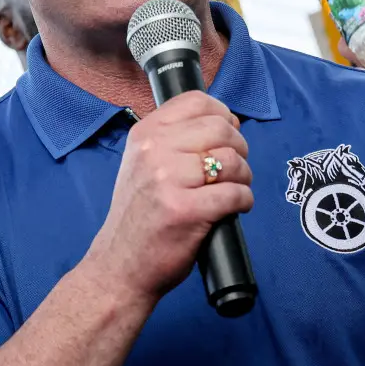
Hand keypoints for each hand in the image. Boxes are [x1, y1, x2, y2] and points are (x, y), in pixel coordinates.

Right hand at [82, 92, 252, 304]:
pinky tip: (234, 207)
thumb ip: (173, 139)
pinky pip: (235, 194)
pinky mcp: (187, 211)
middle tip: (234, 168)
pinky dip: (244, 200)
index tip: (227, 133)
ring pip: (232, 160)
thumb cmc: (139, 215)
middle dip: (239, 148)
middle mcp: (154, 151)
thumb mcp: (141, 163)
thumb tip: (223, 122)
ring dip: (243, 176)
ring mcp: (169, 180)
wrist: (121, 263)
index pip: (196, 101)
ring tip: (234, 189)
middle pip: (221, 128)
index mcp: (145, 134)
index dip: (222, 115)